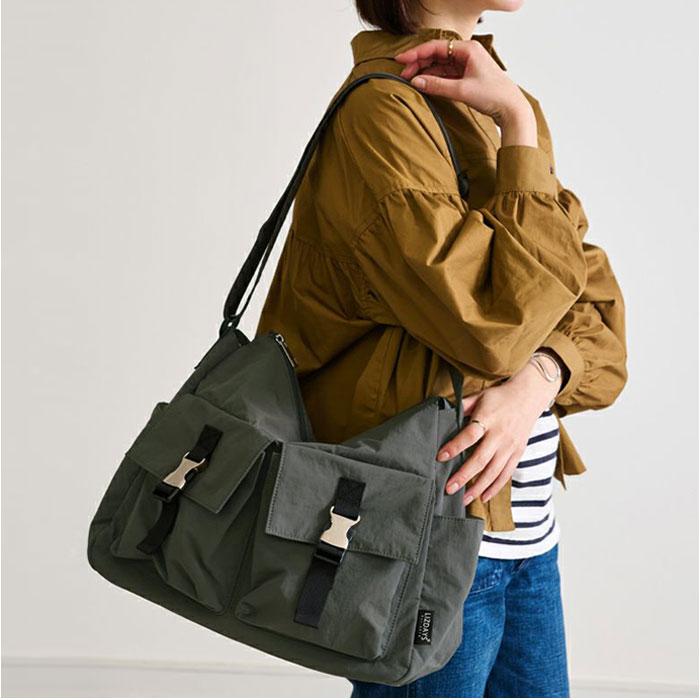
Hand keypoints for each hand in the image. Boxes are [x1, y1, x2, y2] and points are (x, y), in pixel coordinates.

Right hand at [394, 39, 535, 143]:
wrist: (511, 108)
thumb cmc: (493, 95)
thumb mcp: (461, 91)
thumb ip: (436, 85)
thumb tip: (415, 82)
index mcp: (468, 49)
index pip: (436, 47)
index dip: (416, 53)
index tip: (401, 59)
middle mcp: (467, 53)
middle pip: (436, 54)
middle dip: (419, 63)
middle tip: (403, 74)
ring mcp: (467, 64)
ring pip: (440, 64)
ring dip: (425, 72)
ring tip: (411, 81)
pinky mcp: (467, 76)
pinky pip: (446, 74)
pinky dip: (434, 78)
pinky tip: (425, 84)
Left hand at [437, 359, 560, 504]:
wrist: (529, 396)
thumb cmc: (500, 397)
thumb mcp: (480, 396)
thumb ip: (463, 406)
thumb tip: (443, 412)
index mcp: (488, 419)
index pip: (470, 435)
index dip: (455, 446)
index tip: (440, 457)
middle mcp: (500, 435)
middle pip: (480, 459)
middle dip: (463, 476)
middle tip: (449, 488)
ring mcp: (510, 446)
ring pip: (493, 472)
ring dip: (478, 487)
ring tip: (463, 499)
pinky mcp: (518, 453)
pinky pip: (506, 474)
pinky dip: (495, 487)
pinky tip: (483, 496)